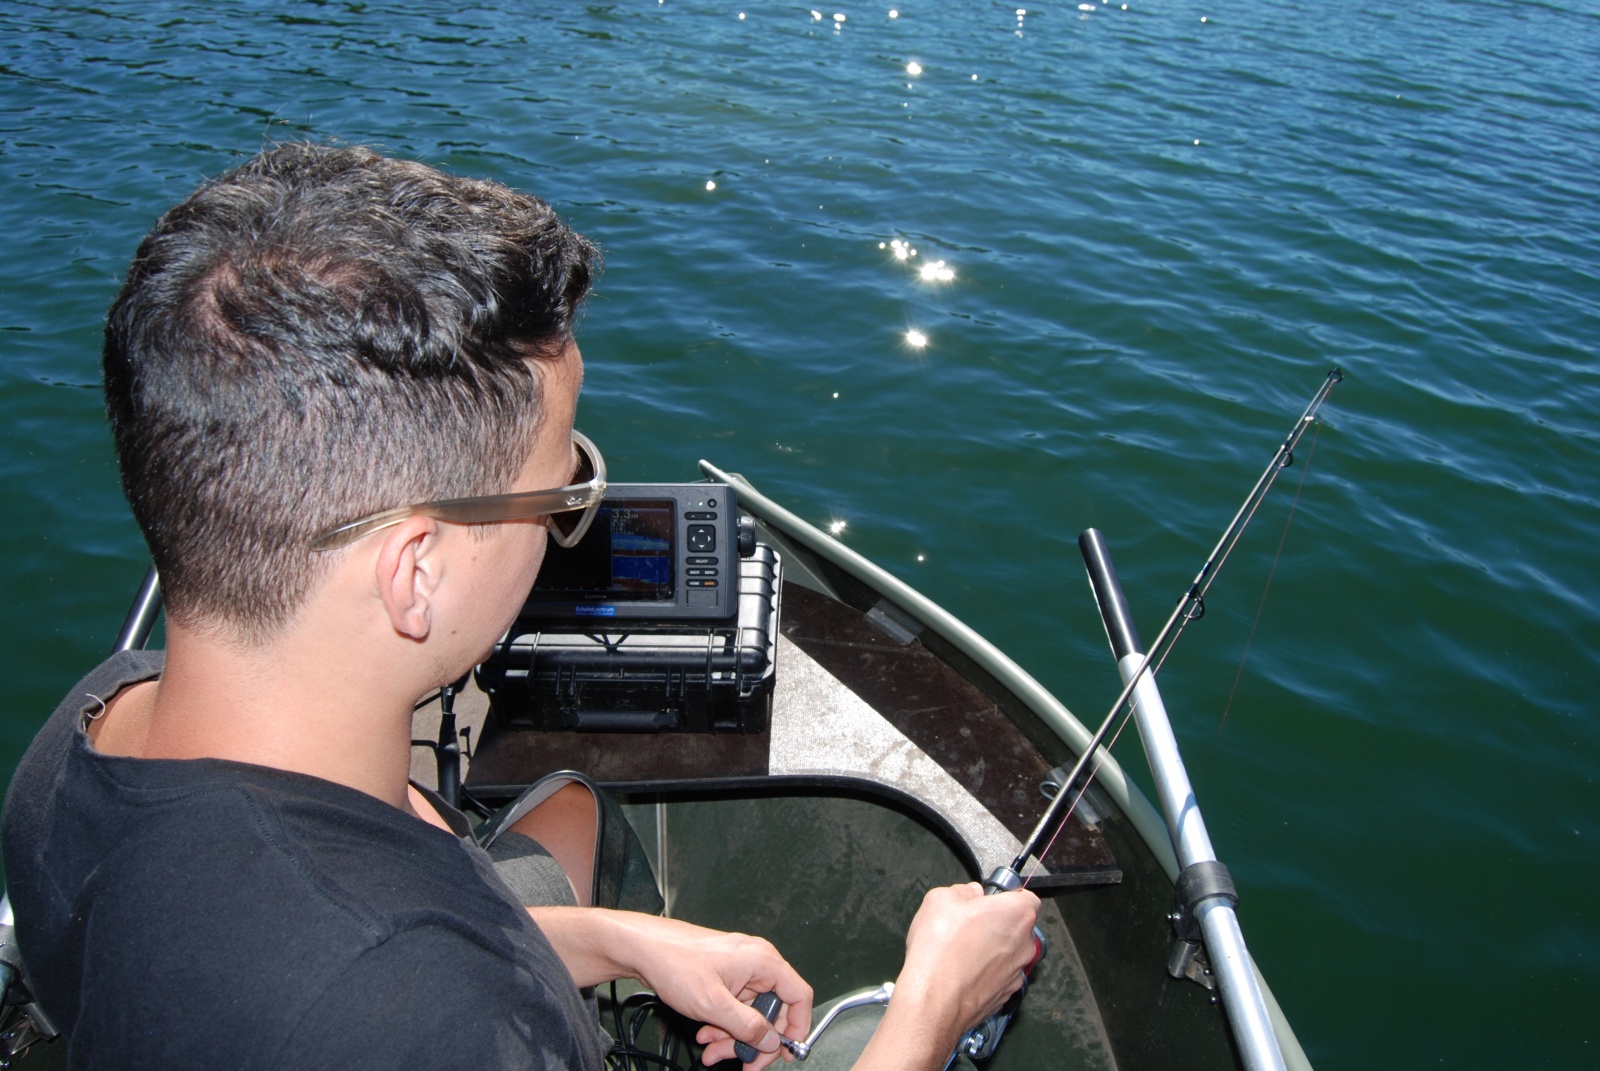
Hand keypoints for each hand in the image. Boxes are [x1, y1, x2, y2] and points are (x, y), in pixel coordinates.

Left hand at [614, 915, 812, 1069]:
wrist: (644, 950)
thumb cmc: (675, 962)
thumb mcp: (713, 1004)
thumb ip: (747, 1026)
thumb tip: (772, 1040)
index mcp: (762, 961)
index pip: (799, 996)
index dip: (797, 1027)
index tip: (785, 1051)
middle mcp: (756, 963)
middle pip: (773, 1011)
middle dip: (755, 1040)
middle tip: (743, 1062)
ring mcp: (741, 971)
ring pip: (752, 1014)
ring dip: (734, 1037)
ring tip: (712, 1049)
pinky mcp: (727, 978)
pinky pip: (735, 1008)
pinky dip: (724, 1025)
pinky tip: (706, 1034)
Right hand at [895, 883, 1040, 1040]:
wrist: (936, 999)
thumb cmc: (942, 949)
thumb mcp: (941, 900)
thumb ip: (962, 892)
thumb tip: (969, 894)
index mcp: (1016, 914)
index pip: (1027, 898)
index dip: (1007, 897)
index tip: (988, 900)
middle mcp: (1024, 944)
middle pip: (1018, 927)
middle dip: (997, 924)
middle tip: (968, 925)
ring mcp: (1017, 973)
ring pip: (1008, 953)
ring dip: (991, 950)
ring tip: (960, 951)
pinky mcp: (1005, 995)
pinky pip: (999, 976)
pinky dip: (985, 973)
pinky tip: (962, 972)